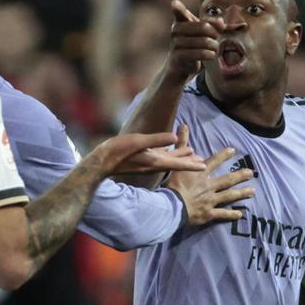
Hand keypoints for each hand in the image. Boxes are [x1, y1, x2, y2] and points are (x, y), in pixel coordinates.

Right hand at [90, 131, 204, 176]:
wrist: (100, 162)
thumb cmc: (117, 151)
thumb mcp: (137, 142)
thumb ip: (156, 140)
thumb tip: (174, 137)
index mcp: (154, 161)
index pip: (177, 164)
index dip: (191, 165)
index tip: (204, 167)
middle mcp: (153, 164)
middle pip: (176, 164)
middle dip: (189, 162)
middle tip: (204, 162)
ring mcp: (146, 163)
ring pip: (168, 160)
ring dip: (180, 157)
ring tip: (192, 153)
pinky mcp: (140, 160)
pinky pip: (158, 157)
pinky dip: (167, 154)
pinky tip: (169, 150)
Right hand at [164, 0, 221, 82]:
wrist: (181, 65)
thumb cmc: (194, 44)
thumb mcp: (203, 32)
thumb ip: (213, 24)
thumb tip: (221, 23)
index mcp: (181, 20)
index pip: (179, 12)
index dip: (177, 8)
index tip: (174, 4)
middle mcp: (175, 30)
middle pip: (203, 27)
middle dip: (214, 33)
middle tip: (216, 38)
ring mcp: (175, 43)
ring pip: (203, 41)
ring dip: (213, 45)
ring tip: (215, 48)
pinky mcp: (178, 56)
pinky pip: (198, 53)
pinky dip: (208, 54)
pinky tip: (211, 55)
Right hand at [165, 128, 254, 224]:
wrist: (172, 206)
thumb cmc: (172, 185)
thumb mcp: (175, 162)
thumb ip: (181, 145)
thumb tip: (184, 125)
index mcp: (201, 173)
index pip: (214, 161)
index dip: (223, 155)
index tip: (233, 151)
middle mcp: (209, 186)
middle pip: (227, 179)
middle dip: (240, 176)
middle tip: (251, 173)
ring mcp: (210, 200)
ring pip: (229, 196)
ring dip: (241, 193)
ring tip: (253, 191)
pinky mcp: (208, 214)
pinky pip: (222, 214)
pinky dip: (231, 214)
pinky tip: (240, 214)